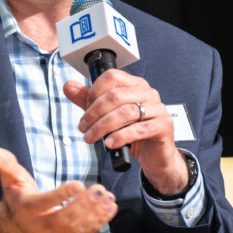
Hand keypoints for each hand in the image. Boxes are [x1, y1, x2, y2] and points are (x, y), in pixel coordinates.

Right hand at [0, 147, 116, 232]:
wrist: (14, 230)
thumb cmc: (16, 199)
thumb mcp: (8, 180)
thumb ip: (5, 164)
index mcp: (26, 209)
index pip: (43, 203)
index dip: (61, 195)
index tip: (79, 184)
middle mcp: (39, 226)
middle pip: (64, 219)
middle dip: (84, 206)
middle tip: (101, 190)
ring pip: (76, 229)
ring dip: (95, 214)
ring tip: (108, 198)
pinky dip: (98, 223)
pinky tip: (109, 209)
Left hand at [63, 69, 187, 194]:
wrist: (153, 155)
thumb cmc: (131, 133)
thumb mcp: (106, 115)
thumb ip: (88, 100)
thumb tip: (68, 86)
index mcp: (134, 85)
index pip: (111, 77)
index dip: (94, 92)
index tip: (85, 109)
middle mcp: (148, 93)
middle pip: (115, 96)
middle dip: (94, 113)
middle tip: (83, 128)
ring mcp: (158, 109)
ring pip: (126, 112)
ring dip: (102, 126)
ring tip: (91, 138)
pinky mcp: (164, 126)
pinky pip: (139, 129)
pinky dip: (120, 136)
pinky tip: (109, 143)